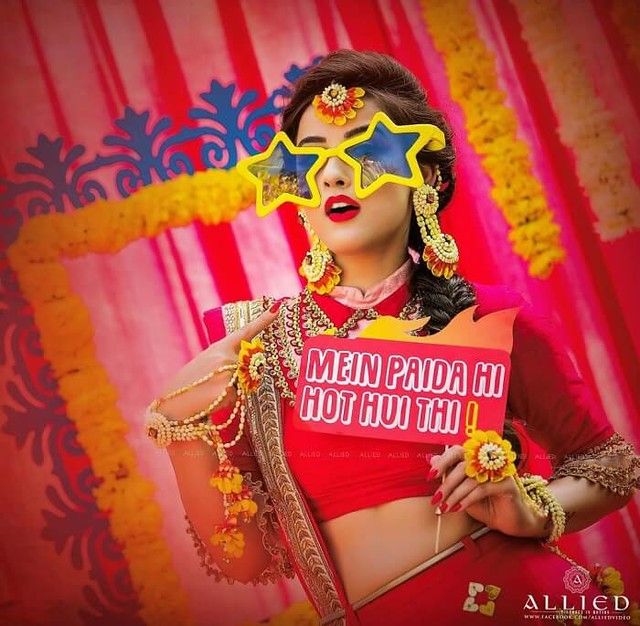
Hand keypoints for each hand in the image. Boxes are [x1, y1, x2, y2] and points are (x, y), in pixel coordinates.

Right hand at [158, 300, 284, 418]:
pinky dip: (228, 403)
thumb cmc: (188, 387)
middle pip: (252, 367)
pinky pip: (238, 398)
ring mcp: (227, 372)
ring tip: (210, 394)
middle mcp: (225, 356)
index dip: (264, 319)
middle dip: (242, 379)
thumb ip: (227, 359)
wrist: (170, 407)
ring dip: (233, 392)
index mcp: (218, 347)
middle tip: (214, 386)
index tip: (278, 307)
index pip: (246, 331)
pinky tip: (211, 402)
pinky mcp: (228, 390)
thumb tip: (249, 366)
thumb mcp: (205, 364)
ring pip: (246, 384)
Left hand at [428, 445, 547, 537]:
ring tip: (445, 508)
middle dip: (446, 483)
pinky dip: (467, 499)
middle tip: (436, 498)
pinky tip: (459, 508)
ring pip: (470, 478)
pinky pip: (482, 489)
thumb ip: (450, 476)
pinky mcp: (508, 485)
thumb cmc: (486, 505)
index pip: (457, 451)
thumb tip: (432, 460)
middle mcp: (488, 461)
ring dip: (454, 495)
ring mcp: (499, 471)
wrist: (511, 523)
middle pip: (462, 463)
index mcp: (476, 458)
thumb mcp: (462, 492)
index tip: (430, 476)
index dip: (442, 461)